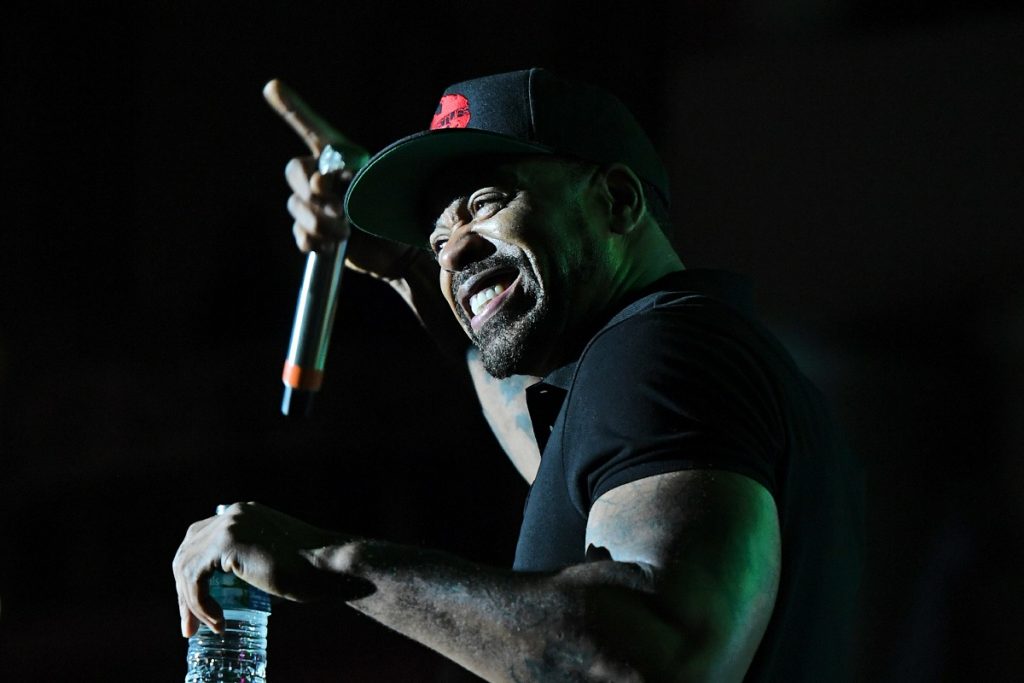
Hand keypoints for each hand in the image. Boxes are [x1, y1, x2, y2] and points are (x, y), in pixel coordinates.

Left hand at [171, 502, 343, 636]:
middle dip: (183, 591)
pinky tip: (216, 619)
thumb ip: (244, 563)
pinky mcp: (228, 543)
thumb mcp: (269, 560)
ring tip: (202, 627)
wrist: (330, 566)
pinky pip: (195, 577)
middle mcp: (233, 513)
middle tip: (190, 625)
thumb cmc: (309, 570)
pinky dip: (199, 603)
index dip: (191, 576)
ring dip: (188, 602)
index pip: (199, 541)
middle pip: (186, 551)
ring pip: (185, 565)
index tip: (195, 607)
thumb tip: (221, 592)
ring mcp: (229, 525)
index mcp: (242, 514)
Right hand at [264, 79, 420, 278]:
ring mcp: (314, 206)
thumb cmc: (393, 216)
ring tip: (345, 233)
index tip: (273, 87)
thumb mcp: (375, 191)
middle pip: (294, 172)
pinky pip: (299, 234)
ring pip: (296, 207)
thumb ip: (346, 181)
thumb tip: (316, 183)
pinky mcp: (312, 233)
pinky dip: (314, 241)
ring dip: (319, 222)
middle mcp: (322, 178)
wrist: (397, 253)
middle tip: (340, 210)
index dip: (292, 108)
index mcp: (340, 160)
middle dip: (312, 192)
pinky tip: (331, 246)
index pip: (312, 129)